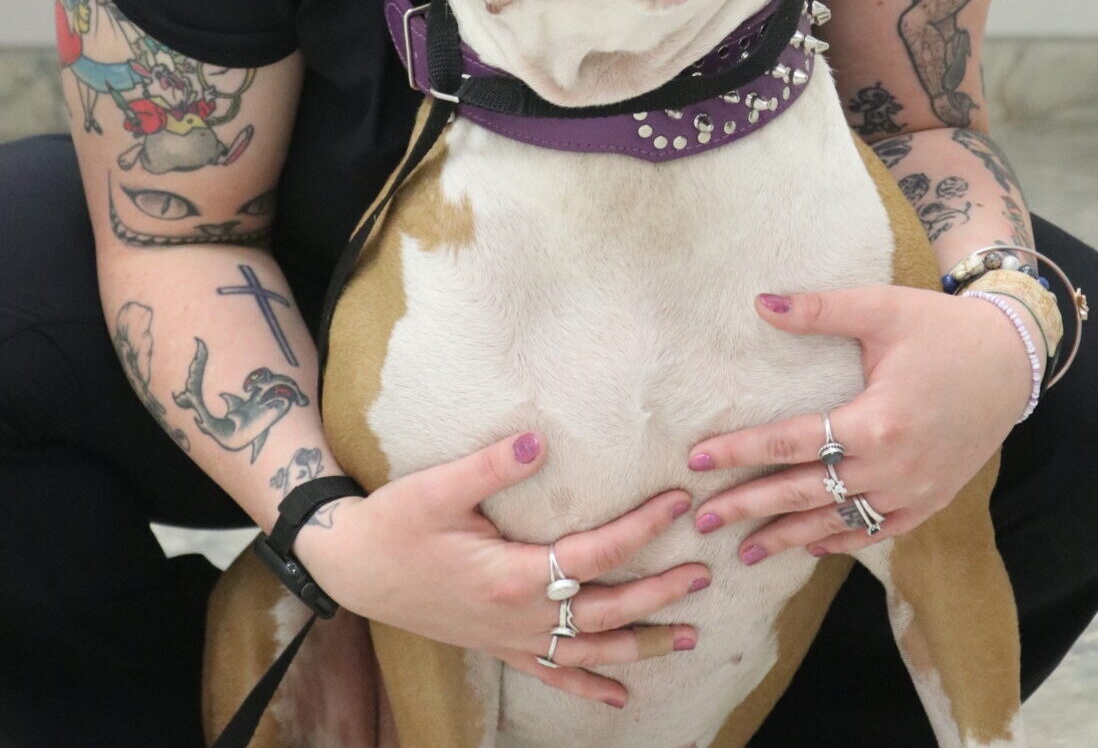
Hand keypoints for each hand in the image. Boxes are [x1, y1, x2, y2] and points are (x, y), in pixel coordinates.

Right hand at [296, 433, 709, 710]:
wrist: (354, 567)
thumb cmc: (395, 522)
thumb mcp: (438, 487)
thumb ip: (491, 466)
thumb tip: (539, 440)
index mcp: (512, 574)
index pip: (596, 552)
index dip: (642, 528)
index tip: (677, 502)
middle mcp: (518, 614)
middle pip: (605, 610)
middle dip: (658, 594)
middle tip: (702, 576)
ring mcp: (509, 637)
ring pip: (588, 650)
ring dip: (638, 645)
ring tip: (686, 639)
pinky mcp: (497, 645)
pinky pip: (552, 674)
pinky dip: (589, 688)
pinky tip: (620, 698)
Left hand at [685, 285, 1037, 564]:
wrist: (1010, 360)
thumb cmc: (942, 328)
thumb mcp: (881, 309)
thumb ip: (820, 311)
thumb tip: (761, 303)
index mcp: (877, 421)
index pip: (792, 443)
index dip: (741, 453)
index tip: (698, 462)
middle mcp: (893, 467)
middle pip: (806, 493)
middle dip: (751, 508)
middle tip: (704, 521)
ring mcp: (914, 491)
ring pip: (839, 522)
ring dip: (789, 537)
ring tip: (745, 551)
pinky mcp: (931, 499)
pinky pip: (878, 530)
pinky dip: (841, 540)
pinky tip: (810, 547)